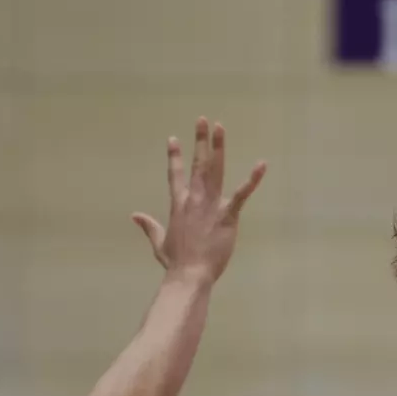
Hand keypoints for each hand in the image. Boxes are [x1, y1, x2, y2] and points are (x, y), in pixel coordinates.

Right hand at [132, 118, 265, 284]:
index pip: (175, 175)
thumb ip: (149, 226)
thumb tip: (135, 215)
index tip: (174, 138)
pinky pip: (241, 194)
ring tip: (219, 128)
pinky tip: (261, 165)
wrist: (189, 275)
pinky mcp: (227, 216)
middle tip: (203, 120)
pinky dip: (252, 180)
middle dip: (200, 141)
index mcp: (179, 205)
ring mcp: (210, 206)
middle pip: (197, 164)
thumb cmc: (176, 263)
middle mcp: (194, 200)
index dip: (175, 156)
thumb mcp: (159, 243)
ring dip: (218, 148)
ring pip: (215, 170)